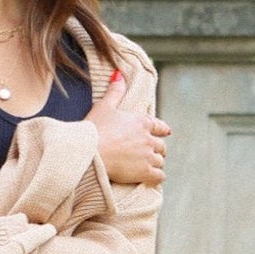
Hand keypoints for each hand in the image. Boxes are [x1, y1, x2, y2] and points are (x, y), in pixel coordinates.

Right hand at [85, 69, 169, 186]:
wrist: (89, 153)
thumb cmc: (94, 129)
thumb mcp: (104, 106)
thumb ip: (115, 91)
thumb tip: (119, 75)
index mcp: (141, 122)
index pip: (160, 126)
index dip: (162, 130)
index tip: (165, 133)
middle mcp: (148, 138)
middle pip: (162, 146)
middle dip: (157, 149)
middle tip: (150, 153)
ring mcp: (148, 156)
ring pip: (160, 161)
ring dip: (155, 163)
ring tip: (148, 166)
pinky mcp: (144, 172)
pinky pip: (159, 176)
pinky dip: (156, 177)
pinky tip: (150, 178)